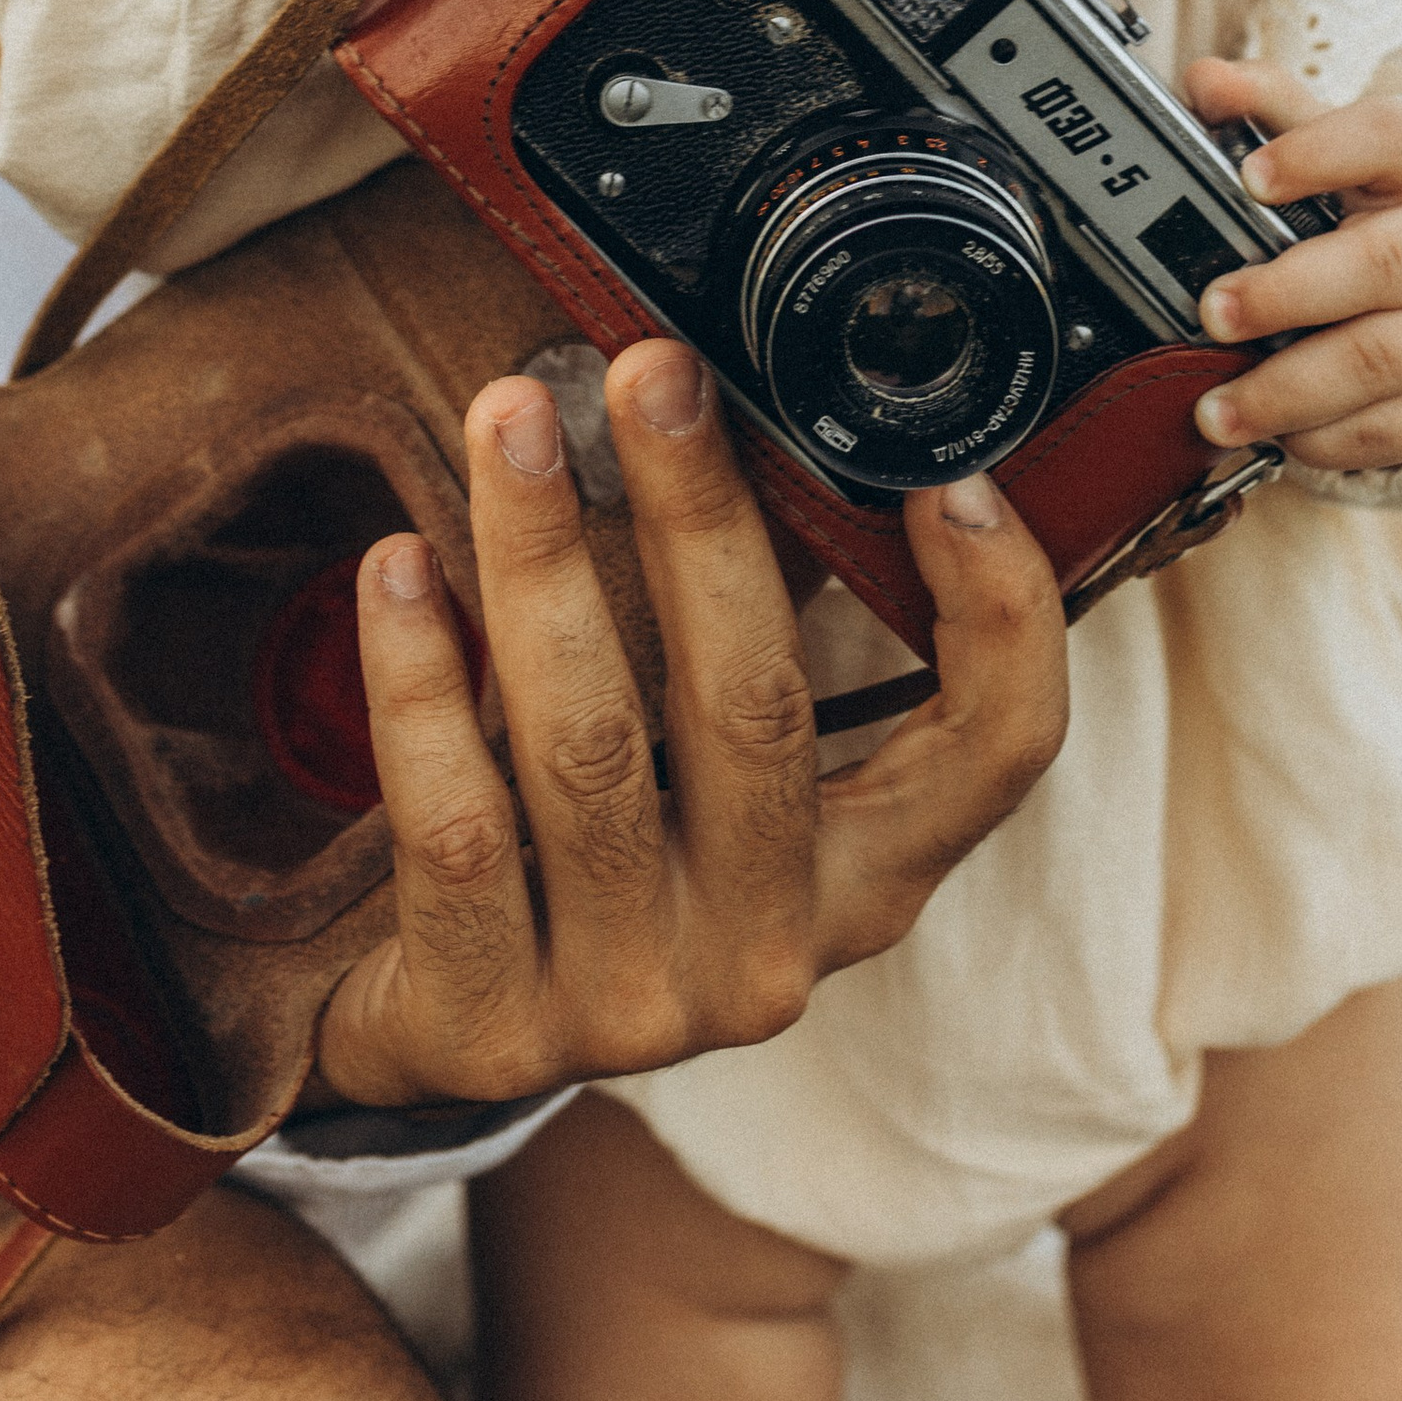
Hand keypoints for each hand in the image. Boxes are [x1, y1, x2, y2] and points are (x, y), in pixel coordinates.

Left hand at [314, 340, 1069, 1109]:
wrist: (439, 1031)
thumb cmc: (593, 848)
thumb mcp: (709, 764)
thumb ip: (749, 624)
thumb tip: (751, 408)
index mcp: (860, 876)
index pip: (996, 753)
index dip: (1003, 616)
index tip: (945, 473)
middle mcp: (768, 952)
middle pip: (758, 709)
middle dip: (700, 513)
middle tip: (650, 369)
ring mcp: (632, 1004)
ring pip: (591, 750)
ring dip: (543, 557)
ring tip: (509, 420)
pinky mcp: (489, 1027)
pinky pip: (454, 826)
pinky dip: (421, 681)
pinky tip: (399, 567)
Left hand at [1181, 55, 1401, 474]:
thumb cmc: (1370, 212)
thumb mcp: (1330, 149)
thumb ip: (1264, 107)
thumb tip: (1204, 80)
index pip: (1387, 139)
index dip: (1321, 153)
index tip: (1250, 175)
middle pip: (1383, 266)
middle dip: (1290, 294)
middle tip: (1213, 311)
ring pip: (1381, 361)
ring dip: (1288, 389)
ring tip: (1214, 407)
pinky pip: (1389, 429)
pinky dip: (1324, 438)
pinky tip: (1272, 435)